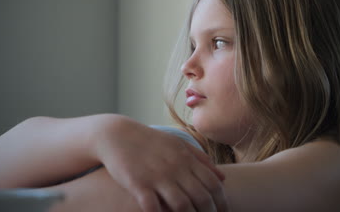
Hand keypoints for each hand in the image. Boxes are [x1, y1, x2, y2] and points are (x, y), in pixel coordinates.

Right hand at [93, 117, 227, 211]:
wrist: (116, 135)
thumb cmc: (150, 142)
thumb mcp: (178, 144)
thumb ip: (201, 159)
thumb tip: (223, 178)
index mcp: (187, 158)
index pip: (213, 183)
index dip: (222, 202)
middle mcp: (175, 167)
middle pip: (202, 197)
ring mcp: (157, 176)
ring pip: (182, 206)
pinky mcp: (138, 184)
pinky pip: (154, 207)